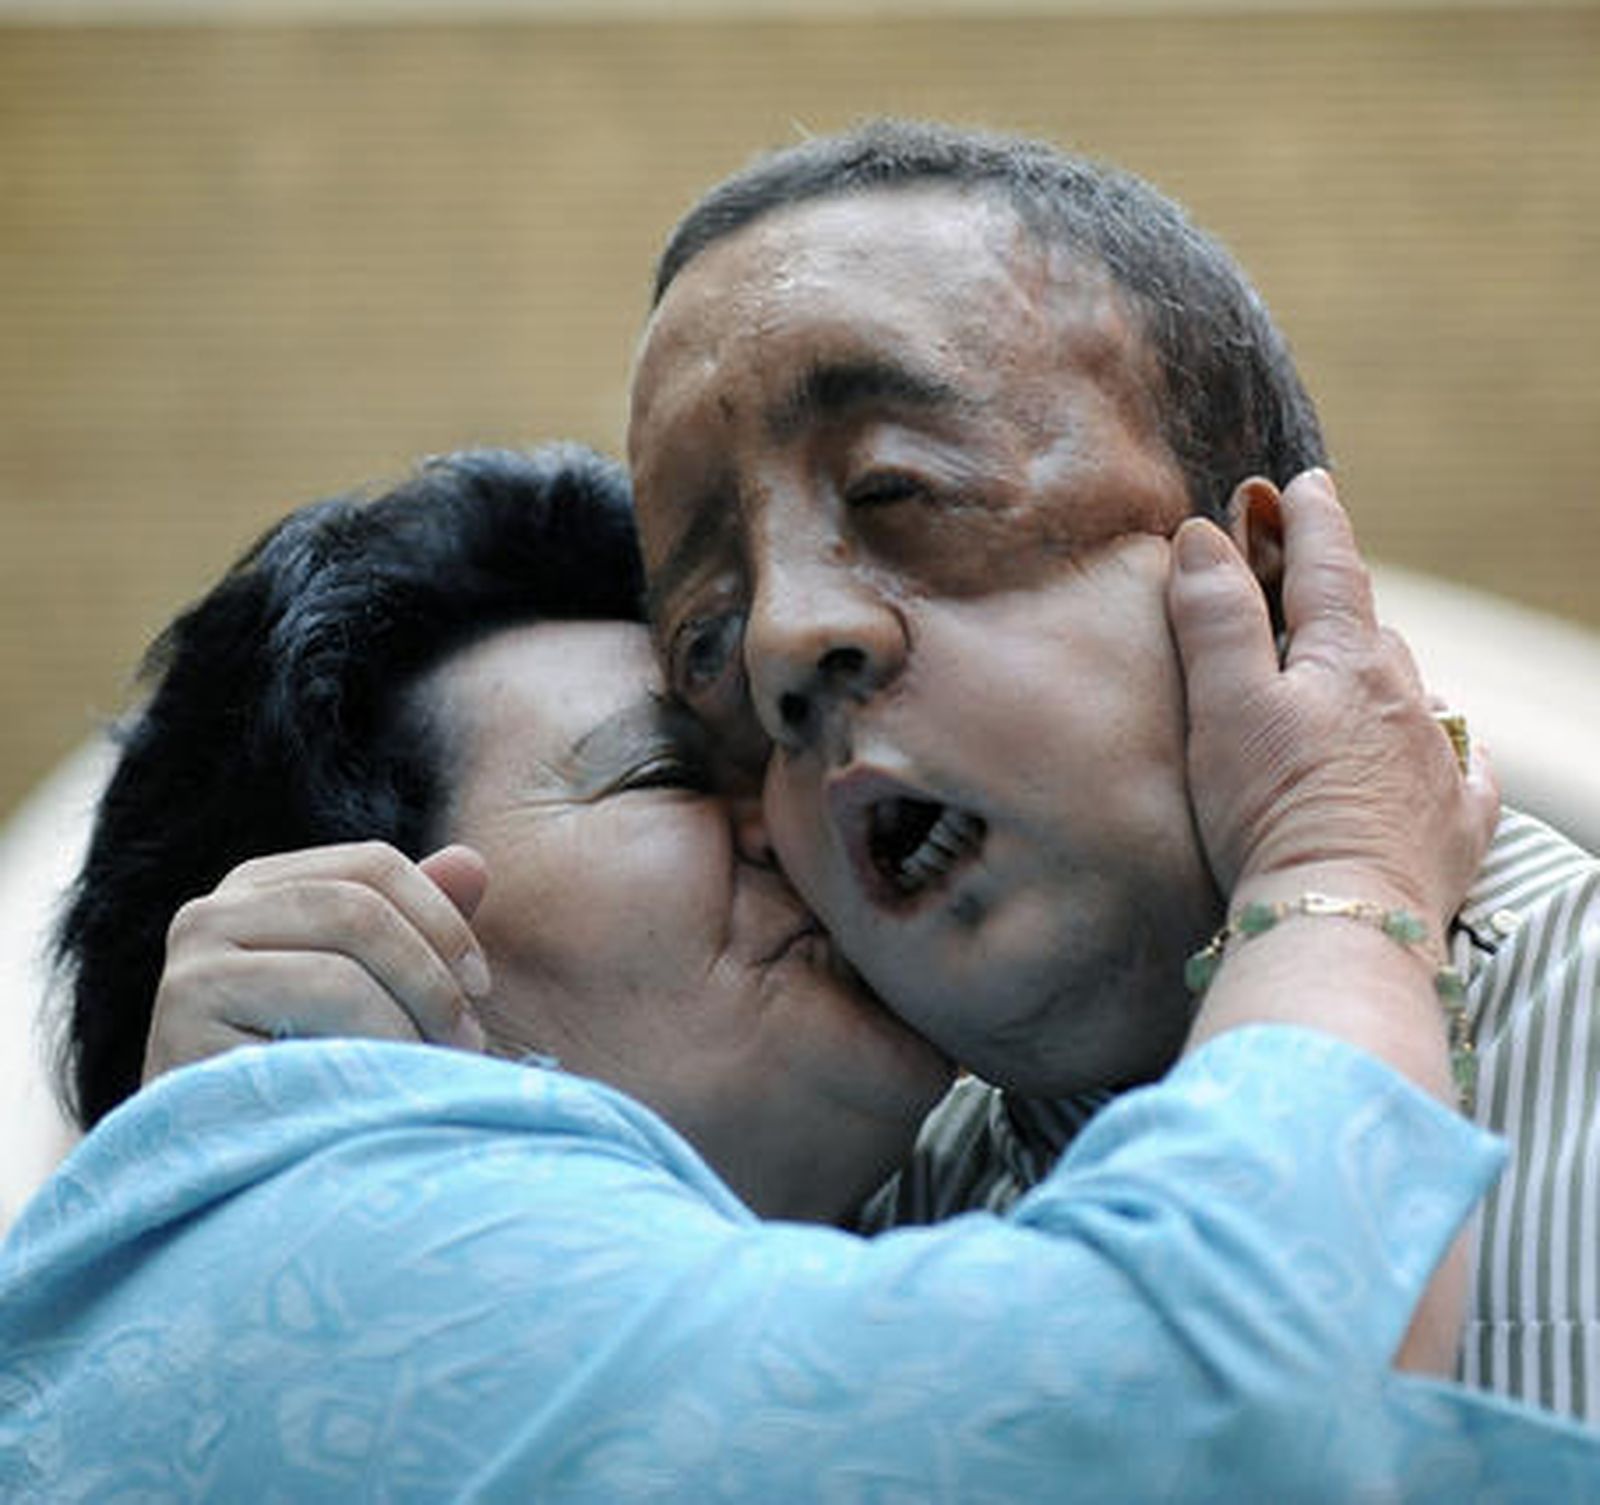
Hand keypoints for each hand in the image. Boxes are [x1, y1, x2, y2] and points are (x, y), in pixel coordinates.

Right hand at [143, 841, 490, 1083]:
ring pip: (338, 975)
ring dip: (404, 1031)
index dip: (444, 921)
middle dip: (430, 979)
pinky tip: (376, 1100)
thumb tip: (473, 861)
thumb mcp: (369, 983)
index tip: (481, 985)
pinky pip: (304, 1041)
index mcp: (257, 887)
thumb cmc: (313, 1067)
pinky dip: (362, 1067)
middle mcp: (208, 915)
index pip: (372, 865)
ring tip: (425, 1075)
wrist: (229, 1169)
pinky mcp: (183, 1041)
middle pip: (358, 911)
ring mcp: (189, 976)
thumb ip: (414, 921)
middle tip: (466, 1041)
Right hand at [1167, 469, 1498, 929]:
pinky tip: (1438, 752)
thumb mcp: (1225, 704)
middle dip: (1334, 598)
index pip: (1329, 566)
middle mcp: (1404, 698)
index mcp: (1348, 660)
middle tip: (1302, 583)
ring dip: (1376, 671)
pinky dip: (1443, 749)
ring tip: (1348, 673)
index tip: (1307, 481)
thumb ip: (1216, 617)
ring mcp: (1437, 761)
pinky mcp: (1453, 824)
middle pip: (1366, 627)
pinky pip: (1460, 768)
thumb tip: (1204, 536)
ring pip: (1407, 690)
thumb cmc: (1273, 810)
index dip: (1311, 519)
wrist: (1341, 916)